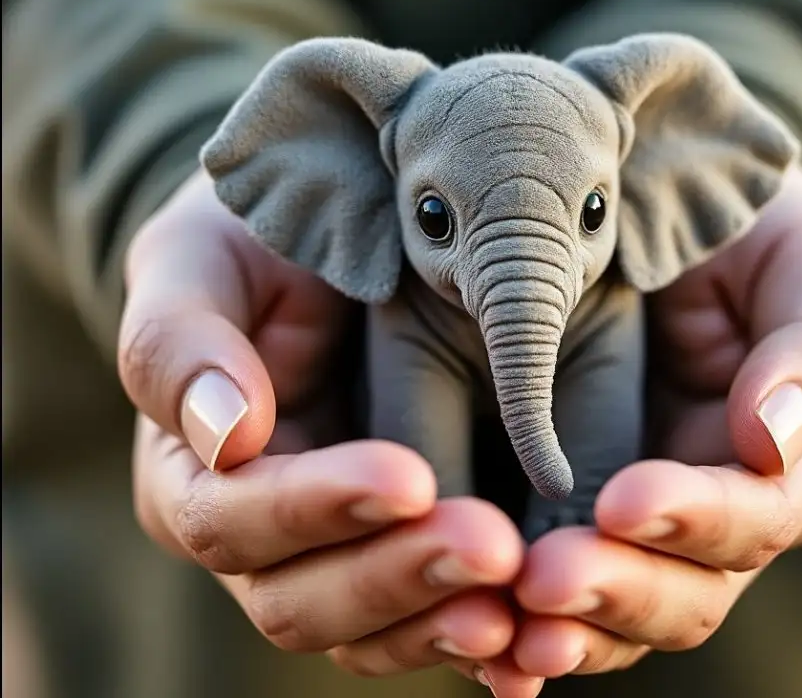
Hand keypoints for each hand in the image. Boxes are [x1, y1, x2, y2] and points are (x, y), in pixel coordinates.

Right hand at [119, 170, 526, 679]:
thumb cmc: (246, 256)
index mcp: (189, 479)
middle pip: (300, 603)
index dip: (313, 508)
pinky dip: (473, 631)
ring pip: (368, 633)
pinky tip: (532, 631)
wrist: (314, 263)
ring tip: (519, 597)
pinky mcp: (394, 561)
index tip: (408, 478)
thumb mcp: (196, 265)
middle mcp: (254, 541)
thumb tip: (224, 434)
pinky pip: (426, 622)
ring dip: (442, 620)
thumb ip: (180, 343)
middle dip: (395, 578)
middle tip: (491, 548)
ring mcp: (327, 560)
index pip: (231, 520)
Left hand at [504, 166, 801, 680]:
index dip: (696, 520)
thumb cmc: (751, 237)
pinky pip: (555, 591)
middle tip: (543, 580)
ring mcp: (644, 529)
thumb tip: (774, 440)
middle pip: (686, 593)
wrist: (670, 214)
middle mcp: (718, 517)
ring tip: (505, 623)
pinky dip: (519, 619)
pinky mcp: (571, 519)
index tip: (623, 502)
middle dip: (619, 590)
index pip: (754, 519)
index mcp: (787, 467)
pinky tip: (481, 632)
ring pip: (618, 613)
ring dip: (565, 624)